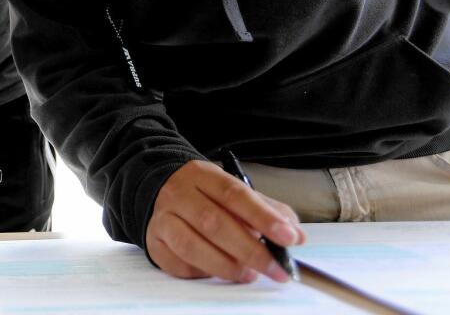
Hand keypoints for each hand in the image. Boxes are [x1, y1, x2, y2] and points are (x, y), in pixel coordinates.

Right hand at [146, 159, 304, 282]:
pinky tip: (219, 272)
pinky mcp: (154, 242)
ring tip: (248, 274)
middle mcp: (179, 194)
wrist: (157, 189)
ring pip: (191, 246)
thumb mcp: (233, 191)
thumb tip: (295, 234)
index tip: (288, 238)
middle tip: (276, 269)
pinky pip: (178, 263)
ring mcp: (163, 218)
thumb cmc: (204, 195)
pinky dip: (203, 273)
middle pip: (213, 223)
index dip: (263, 217)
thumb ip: (267, 209)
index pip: (234, 194)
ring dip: (226, 266)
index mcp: (202, 176)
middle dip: (250, 251)